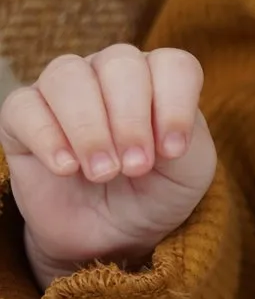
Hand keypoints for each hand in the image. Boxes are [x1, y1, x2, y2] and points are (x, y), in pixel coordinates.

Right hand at [0, 45, 215, 288]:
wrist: (110, 234)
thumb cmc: (155, 193)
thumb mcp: (188, 174)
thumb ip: (186, 143)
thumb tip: (156, 133)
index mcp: (159, 80)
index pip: (173, 65)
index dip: (176, 105)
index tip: (173, 152)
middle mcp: (110, 73)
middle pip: (120, 63)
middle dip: (131, 120)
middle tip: (136, 168)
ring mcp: (64, 89)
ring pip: (68, 76)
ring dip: (89, 127)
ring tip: (102, 173)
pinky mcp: (22, 116)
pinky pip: (25, 106)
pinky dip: (47, 137)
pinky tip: (66, 168)